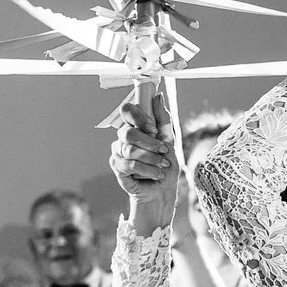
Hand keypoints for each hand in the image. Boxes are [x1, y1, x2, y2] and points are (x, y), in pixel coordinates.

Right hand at [112, 91, 180, 228]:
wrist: (162, 190)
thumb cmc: (165, 165)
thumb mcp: (169, 140)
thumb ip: (163, 120)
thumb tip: (158, 97)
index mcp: (135, 126)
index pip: (127, 110)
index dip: (139, 117)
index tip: (153, 129)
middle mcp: (123, 137)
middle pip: (128, 132)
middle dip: (149, 143)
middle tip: (163, 150)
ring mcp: (118, 151)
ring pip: (130, 150)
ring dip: (151, 158)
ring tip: (162, 165)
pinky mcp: (117, 167)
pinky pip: (129, 165)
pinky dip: (146, 169)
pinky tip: (155, 174)